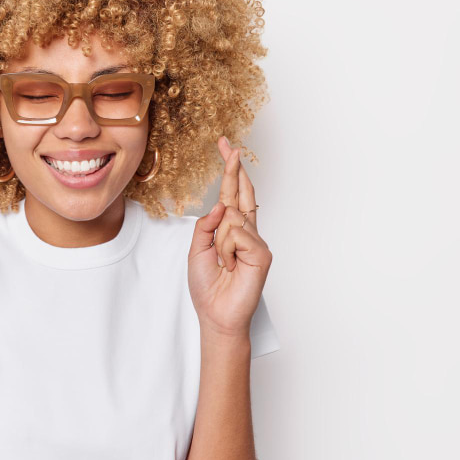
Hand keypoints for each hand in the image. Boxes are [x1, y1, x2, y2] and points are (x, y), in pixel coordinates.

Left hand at [187, 137, 272, 335]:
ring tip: (223, 264)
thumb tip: (222, 205)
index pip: (231, 194)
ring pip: (231, 218)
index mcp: (231, 230)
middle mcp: (246, 231)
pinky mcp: (262, 252)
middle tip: (229, 144)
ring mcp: (256, 241)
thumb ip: (206, 226)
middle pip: (242, 192)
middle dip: (234, 168)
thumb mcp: (196, 250)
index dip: (230, 171)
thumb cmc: (207, 287)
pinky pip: (237, 235)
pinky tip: (231, 266)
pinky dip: (227, 251)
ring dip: (219, 243)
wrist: (216, 315)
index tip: (227, 147)